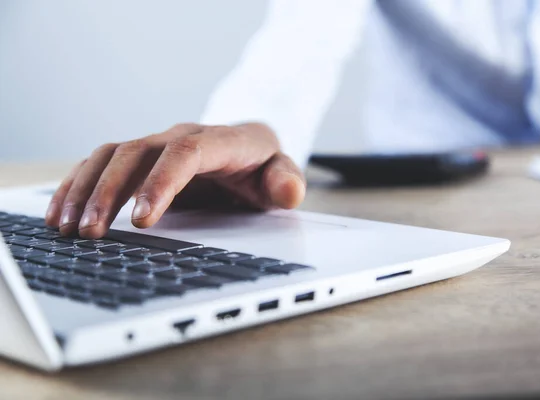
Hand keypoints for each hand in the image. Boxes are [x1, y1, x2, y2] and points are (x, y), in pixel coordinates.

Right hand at [45, 123, 305, 238]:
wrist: (247, 149)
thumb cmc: (263, 167)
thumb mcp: (282, 175)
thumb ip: (287, 182)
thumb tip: (289, 191)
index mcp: (220, 141)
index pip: (186, 153)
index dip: (161, 183)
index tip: (142, 220)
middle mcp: (181, 137)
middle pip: (137, 152)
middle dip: (111, 192)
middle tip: (93, 232)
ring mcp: (157, 145)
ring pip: (111, 154)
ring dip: (85, 189)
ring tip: (67, 227)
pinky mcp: (141, 158)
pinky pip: (101, 163)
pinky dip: (78, 185)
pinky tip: (61, 213)